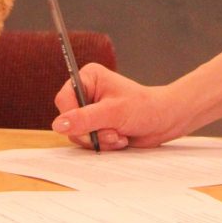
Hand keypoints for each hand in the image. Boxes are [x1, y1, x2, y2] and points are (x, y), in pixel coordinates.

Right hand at [52, 64, 190, 150]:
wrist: (164, 121)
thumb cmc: (144, 108)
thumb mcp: (114, 112)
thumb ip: (85, 118)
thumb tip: (58, 125)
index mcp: (89, 78)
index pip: (64, 99)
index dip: (71, 116)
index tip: (87, 128)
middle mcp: (87, 93)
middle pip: (68, 120)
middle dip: (91, 132)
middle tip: (112, 132)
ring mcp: (90, 111)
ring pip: (78, 134)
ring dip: (100, 140)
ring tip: (119, 135)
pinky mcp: (96, 126)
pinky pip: (88, 142)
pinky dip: (104, 144)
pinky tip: (120, 138)